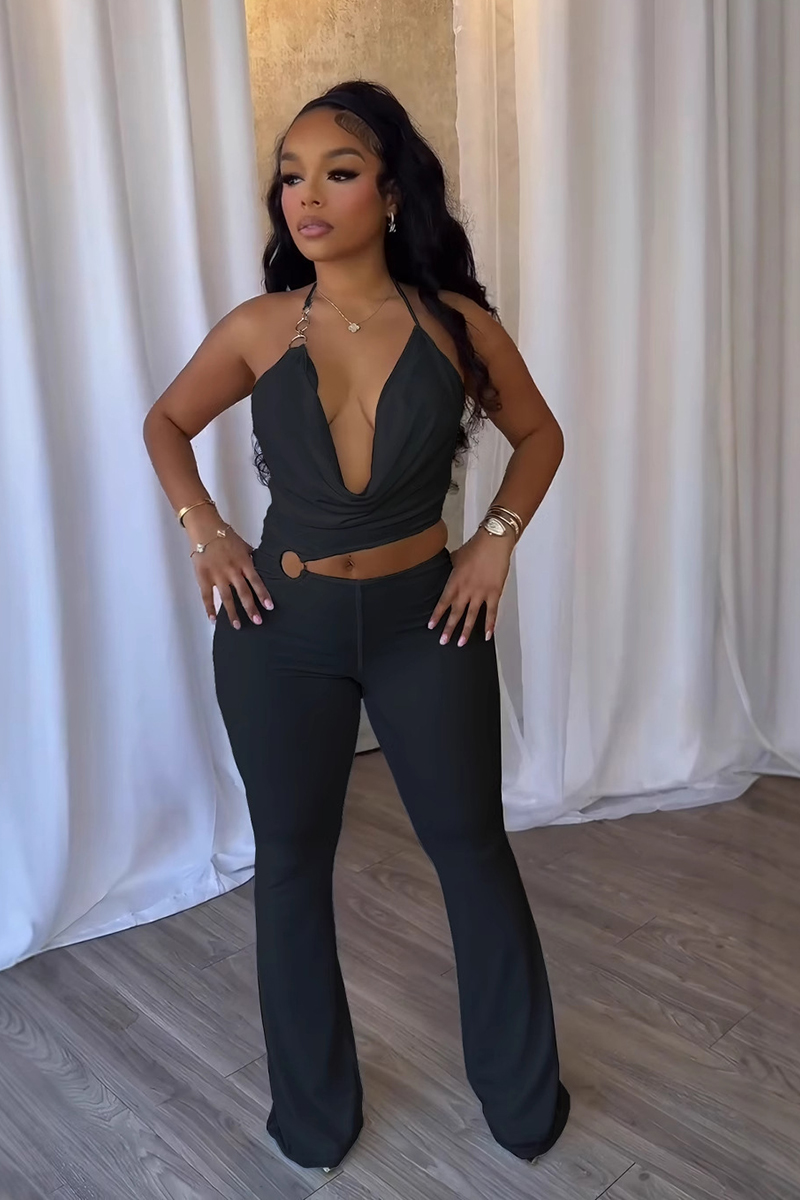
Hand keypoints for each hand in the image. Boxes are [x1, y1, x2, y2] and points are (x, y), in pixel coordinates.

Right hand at [189, 519, 273, 628]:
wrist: (205, 529)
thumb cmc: (225, 536)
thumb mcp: (243, 545)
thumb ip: (251, 557)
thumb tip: (262, 565)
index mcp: (244, 563)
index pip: (256, 581)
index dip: (263, 594)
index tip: (269, 607)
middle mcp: (232, 571)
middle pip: (243, 592)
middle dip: (251, 608)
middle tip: (257, 621)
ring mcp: (217, 575)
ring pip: (227, 598)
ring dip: (232, 613)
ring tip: (238, 625)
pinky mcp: (204, 578)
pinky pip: (207, 596)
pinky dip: (210, 609)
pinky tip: (213, 620)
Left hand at [427, 527, 513, 645]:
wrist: (494, 541)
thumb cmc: (475, 547)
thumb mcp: (457, 556)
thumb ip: (453, 567)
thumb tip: (450, 570)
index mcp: (455, 581)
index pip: (443, 602)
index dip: (437, 615)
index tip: (431, 626)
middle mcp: (466, 589)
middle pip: (456, 612)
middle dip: (449, 628)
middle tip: (443, 641)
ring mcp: (481, 592)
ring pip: (472, 616)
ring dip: (466, 630)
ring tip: (461, 643)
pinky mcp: (494, 593)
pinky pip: (492, 612)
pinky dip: (490, 624)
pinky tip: (487, 636)